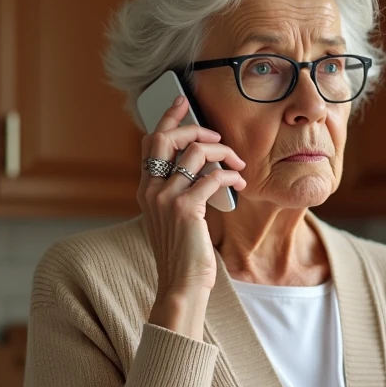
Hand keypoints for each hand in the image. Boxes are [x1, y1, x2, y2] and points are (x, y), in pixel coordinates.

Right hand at [139, 95, 245, 330]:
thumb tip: (202, 167)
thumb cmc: (183, 254)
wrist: (181, 284)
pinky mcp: (186, 208)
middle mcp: (151, 189)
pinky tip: (239, 185)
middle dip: (196, 127)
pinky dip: (230, 176)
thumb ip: (178, 192)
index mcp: (146, 189)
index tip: (182, 101)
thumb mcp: (173, 218)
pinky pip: (212, 177)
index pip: (151, 141)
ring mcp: (166, 198)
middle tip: (218, 137)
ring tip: (238, 166)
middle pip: (169, 137)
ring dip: (223, 153)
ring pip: (195, 152)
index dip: (167, 117)